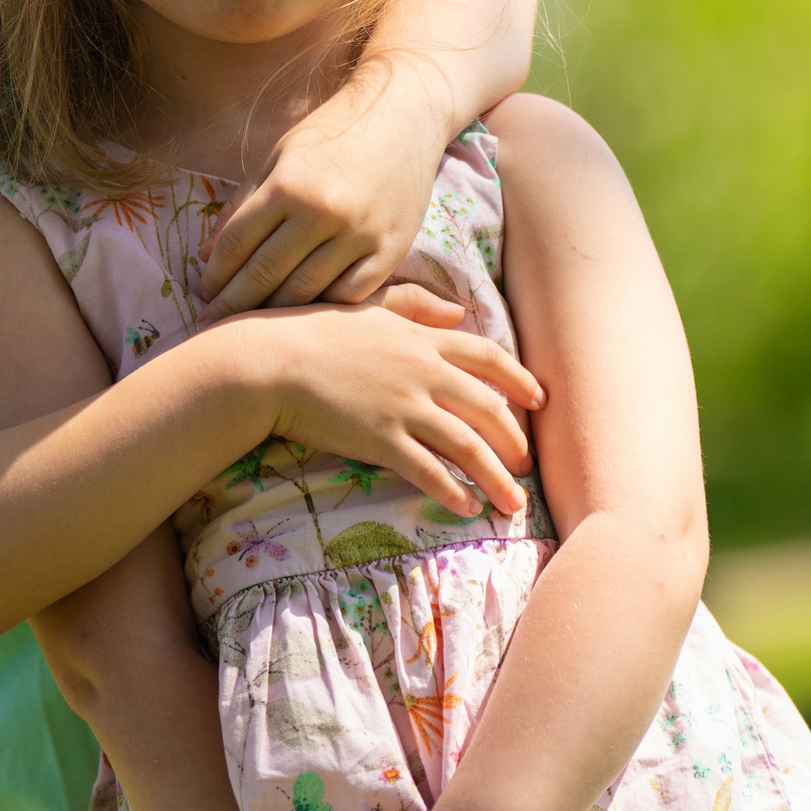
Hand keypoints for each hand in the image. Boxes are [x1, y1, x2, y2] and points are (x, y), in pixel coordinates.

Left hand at [200, 61, 454, 313]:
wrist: (404, 112)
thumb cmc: (334, 132)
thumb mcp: (279, 157)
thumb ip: (242, 205)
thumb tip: (204, 255)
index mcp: (287, 186)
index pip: (236, 245)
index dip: (214, 275)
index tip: (202, 294)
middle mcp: (322, 212)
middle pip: (265, 275)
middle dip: (232, 305)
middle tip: (211, 325)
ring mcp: (360, 233)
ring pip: (305, 292)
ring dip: (273, 314)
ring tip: (252, 327)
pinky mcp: (392, 249)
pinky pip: (350, 296)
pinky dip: (323, 309)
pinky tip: (304, 315)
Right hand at [229, 284, 537, 517]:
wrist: (269, 361)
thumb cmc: (311, 330)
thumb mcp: (370, 304)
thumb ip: (416, 303)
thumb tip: (458, 311)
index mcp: (422, 337)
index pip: (487, 356)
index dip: (519, 379)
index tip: (540, 399)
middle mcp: (423, 371)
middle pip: (488, 408)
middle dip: (515, 440)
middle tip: (527, 464)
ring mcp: (404, 407)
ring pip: (468, 446)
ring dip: (496, 478)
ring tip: (513, 503)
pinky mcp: (382, 440)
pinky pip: (430, 471)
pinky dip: (454, 491)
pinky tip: (467, 508)